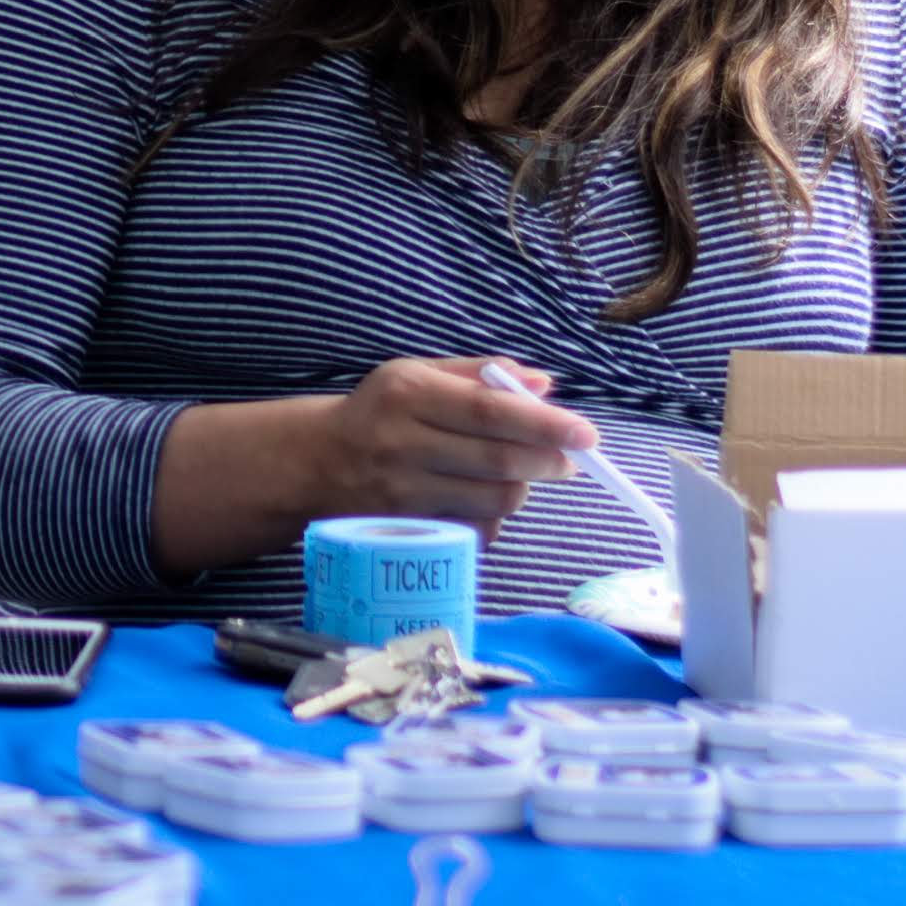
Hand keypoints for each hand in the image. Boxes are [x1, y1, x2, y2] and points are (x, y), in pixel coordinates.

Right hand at [294, 357, 599, 532]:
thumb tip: (544, 384)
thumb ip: (480, 374)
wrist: (317, 463)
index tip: (587, 433)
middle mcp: (401, 443)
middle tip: (568, 460)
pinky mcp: (407, 529)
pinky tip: (486, 499)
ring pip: (493, 501)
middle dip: (547, 462)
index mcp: (407, 393)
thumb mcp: (418, 375)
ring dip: (522, 489)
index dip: (544, 424)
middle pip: (498, 461)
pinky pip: (476, 531)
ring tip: (520, 474)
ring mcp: (403, 493)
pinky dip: (495, 517)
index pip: (490, 411)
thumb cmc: (381, 412)